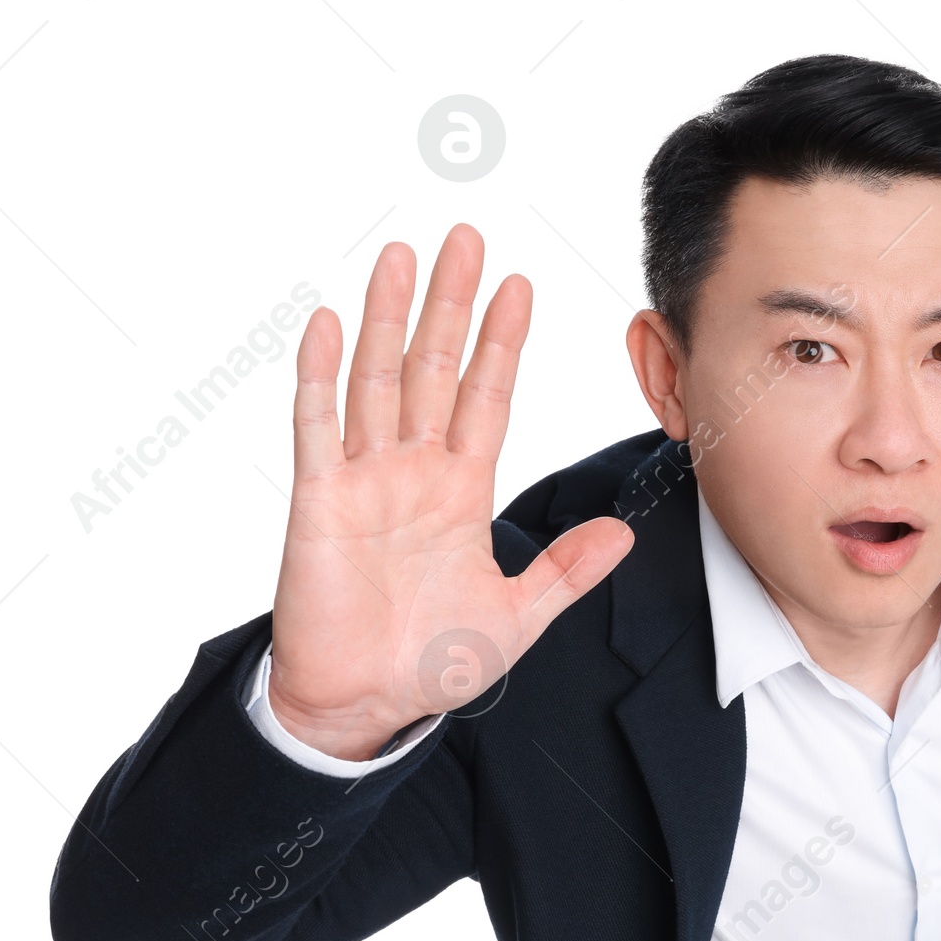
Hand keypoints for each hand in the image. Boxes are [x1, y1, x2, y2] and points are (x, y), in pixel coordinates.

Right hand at [268, 225, 633, 758]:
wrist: (362, 704)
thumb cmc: (429, 664)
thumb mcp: (517, 618)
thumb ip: (565, 572)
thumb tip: (624, 535)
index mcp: (460, 492)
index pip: (487, 398)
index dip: (502, 343)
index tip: (520, 286)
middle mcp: (412, 472)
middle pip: (434, 369)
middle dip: (452, 304)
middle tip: (467, 236)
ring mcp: (362, 479)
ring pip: (376, 378)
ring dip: (387, 317)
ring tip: (403, 255)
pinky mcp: (318, 499)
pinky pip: (316, 425)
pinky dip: (318, 374)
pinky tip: (327, 322)